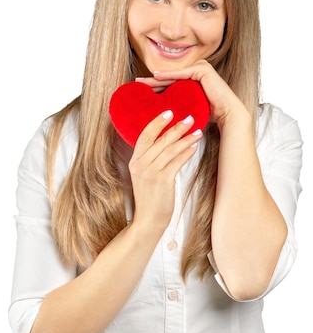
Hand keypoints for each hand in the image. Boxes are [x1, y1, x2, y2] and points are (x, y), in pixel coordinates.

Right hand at [129, 109, 202, 232]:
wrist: (148, 220)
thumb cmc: (150, 199)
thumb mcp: (144, 176)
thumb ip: (151, 160)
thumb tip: (167, 142)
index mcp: (135, 161)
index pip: (145, 135)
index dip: (157, 122)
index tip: (169, 112)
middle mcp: (141, 165)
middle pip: (160, 139)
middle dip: (177, 127)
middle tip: (190, 117)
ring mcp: (151, 172)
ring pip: (171, 149)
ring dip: (186, 138)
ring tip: (197, 131)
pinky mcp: (163, 181)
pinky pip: (177, 161)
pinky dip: (187, 152)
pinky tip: (194, 147)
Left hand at [136, 60, 247, 130]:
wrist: (227, 114)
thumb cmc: (209, 114)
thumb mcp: (188, 107)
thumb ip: (177, 103)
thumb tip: (161, 112)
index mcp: (192, 78)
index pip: (170, 82)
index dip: (155, 86)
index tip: (140, 89)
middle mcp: (196, 70)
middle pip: (170, 77)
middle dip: (152, 81)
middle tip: (137, 83)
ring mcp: (200, 68)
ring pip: (174, 75)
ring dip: (157, 78)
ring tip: (142, 82)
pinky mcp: (203, 69)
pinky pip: (182, 74)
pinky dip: (169, 75)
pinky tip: (156, 76)